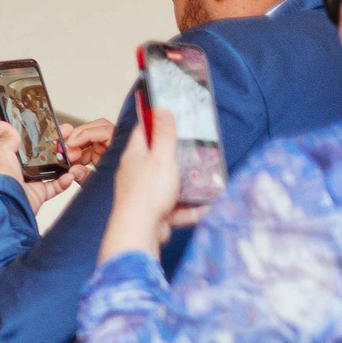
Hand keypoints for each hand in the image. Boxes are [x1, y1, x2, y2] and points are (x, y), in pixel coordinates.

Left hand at [0, 117, 110, 211]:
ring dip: (64, 161)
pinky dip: (64, 180)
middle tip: (69, 135)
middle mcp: (16, 170)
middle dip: (57, 144)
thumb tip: (0, 125)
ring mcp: (27, 182)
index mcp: (5, 158)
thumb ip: (5, 137)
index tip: (52, 126)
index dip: (38, 133)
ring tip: (74, 153)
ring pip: (50, 168)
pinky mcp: (37, 194)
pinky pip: (55, 186)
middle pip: (41, 153)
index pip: (24, 142)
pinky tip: (70, 173)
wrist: (6, 203)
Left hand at [103, 108, 197, 259]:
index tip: (174, 114)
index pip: (143, 131)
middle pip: (159, 158)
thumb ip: (163, 135)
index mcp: (134, 156)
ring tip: (207, 178)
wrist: (139, 233)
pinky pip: (175, 207)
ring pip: (171, 183)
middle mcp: (136, 174)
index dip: (157, 121)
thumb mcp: (161, 157)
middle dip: (179, 154)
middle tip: (198, 146)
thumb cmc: (148, 192)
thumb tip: (161, 109)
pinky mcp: (154, 212)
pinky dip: (189, 209)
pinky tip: (205, 207)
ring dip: (189, 183)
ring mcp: (145, 193)